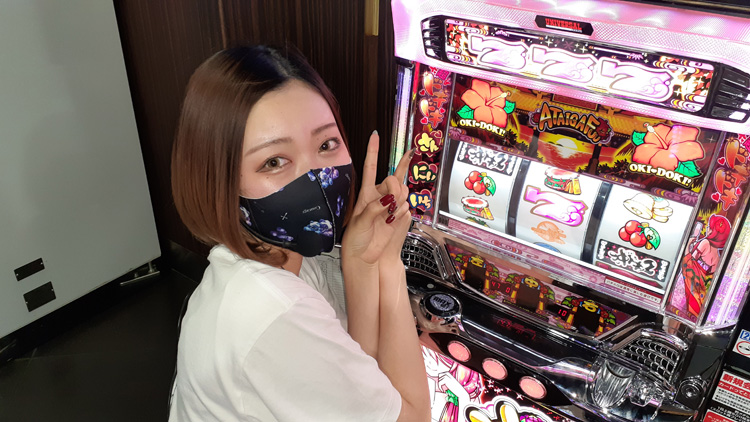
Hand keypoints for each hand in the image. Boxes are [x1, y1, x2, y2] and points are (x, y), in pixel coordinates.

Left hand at [341, 131, 412, 265]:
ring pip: (402, 192)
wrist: (365, 256)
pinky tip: (391, 221)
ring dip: (397, 202)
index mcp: (366, 193)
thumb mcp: (360, 221)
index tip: (375, 135)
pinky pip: (406, 206)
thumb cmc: (356, 238)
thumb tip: (388, 200)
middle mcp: (379, 196)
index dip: (373, 151)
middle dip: (393, 187)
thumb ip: (374, 208)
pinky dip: (400, 213)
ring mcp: (391, 205)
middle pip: (392, 178)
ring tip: (388, 216)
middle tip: (388, 202)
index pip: (370, 167)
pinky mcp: (399, 216)